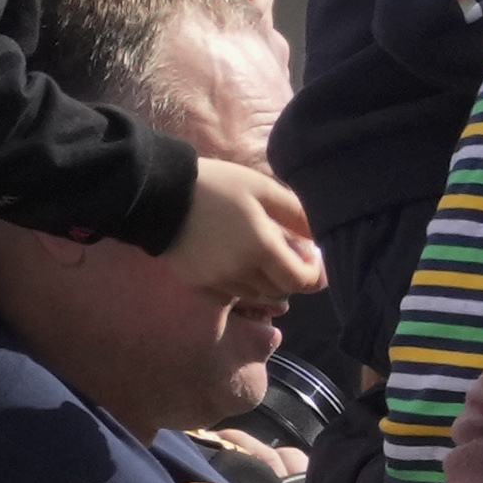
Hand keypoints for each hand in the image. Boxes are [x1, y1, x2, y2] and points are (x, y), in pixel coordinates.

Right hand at [169, 160, 323, 306]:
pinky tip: (236, 265)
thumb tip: (320, 235)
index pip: (299, 280)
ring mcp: (214, 282)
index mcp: (260, 248)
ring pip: (254, 294)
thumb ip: (296, 213)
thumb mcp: (263, 189)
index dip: (313, 275)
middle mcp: (238, 273)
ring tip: (261, 254)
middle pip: (278, 290)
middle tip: (290, 253)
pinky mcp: (194, 285)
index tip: (313, 259)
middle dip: (291, 275)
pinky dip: (238, 287)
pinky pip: (226, 297)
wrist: (161, 195)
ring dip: (266, 281)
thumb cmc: (218, 186)